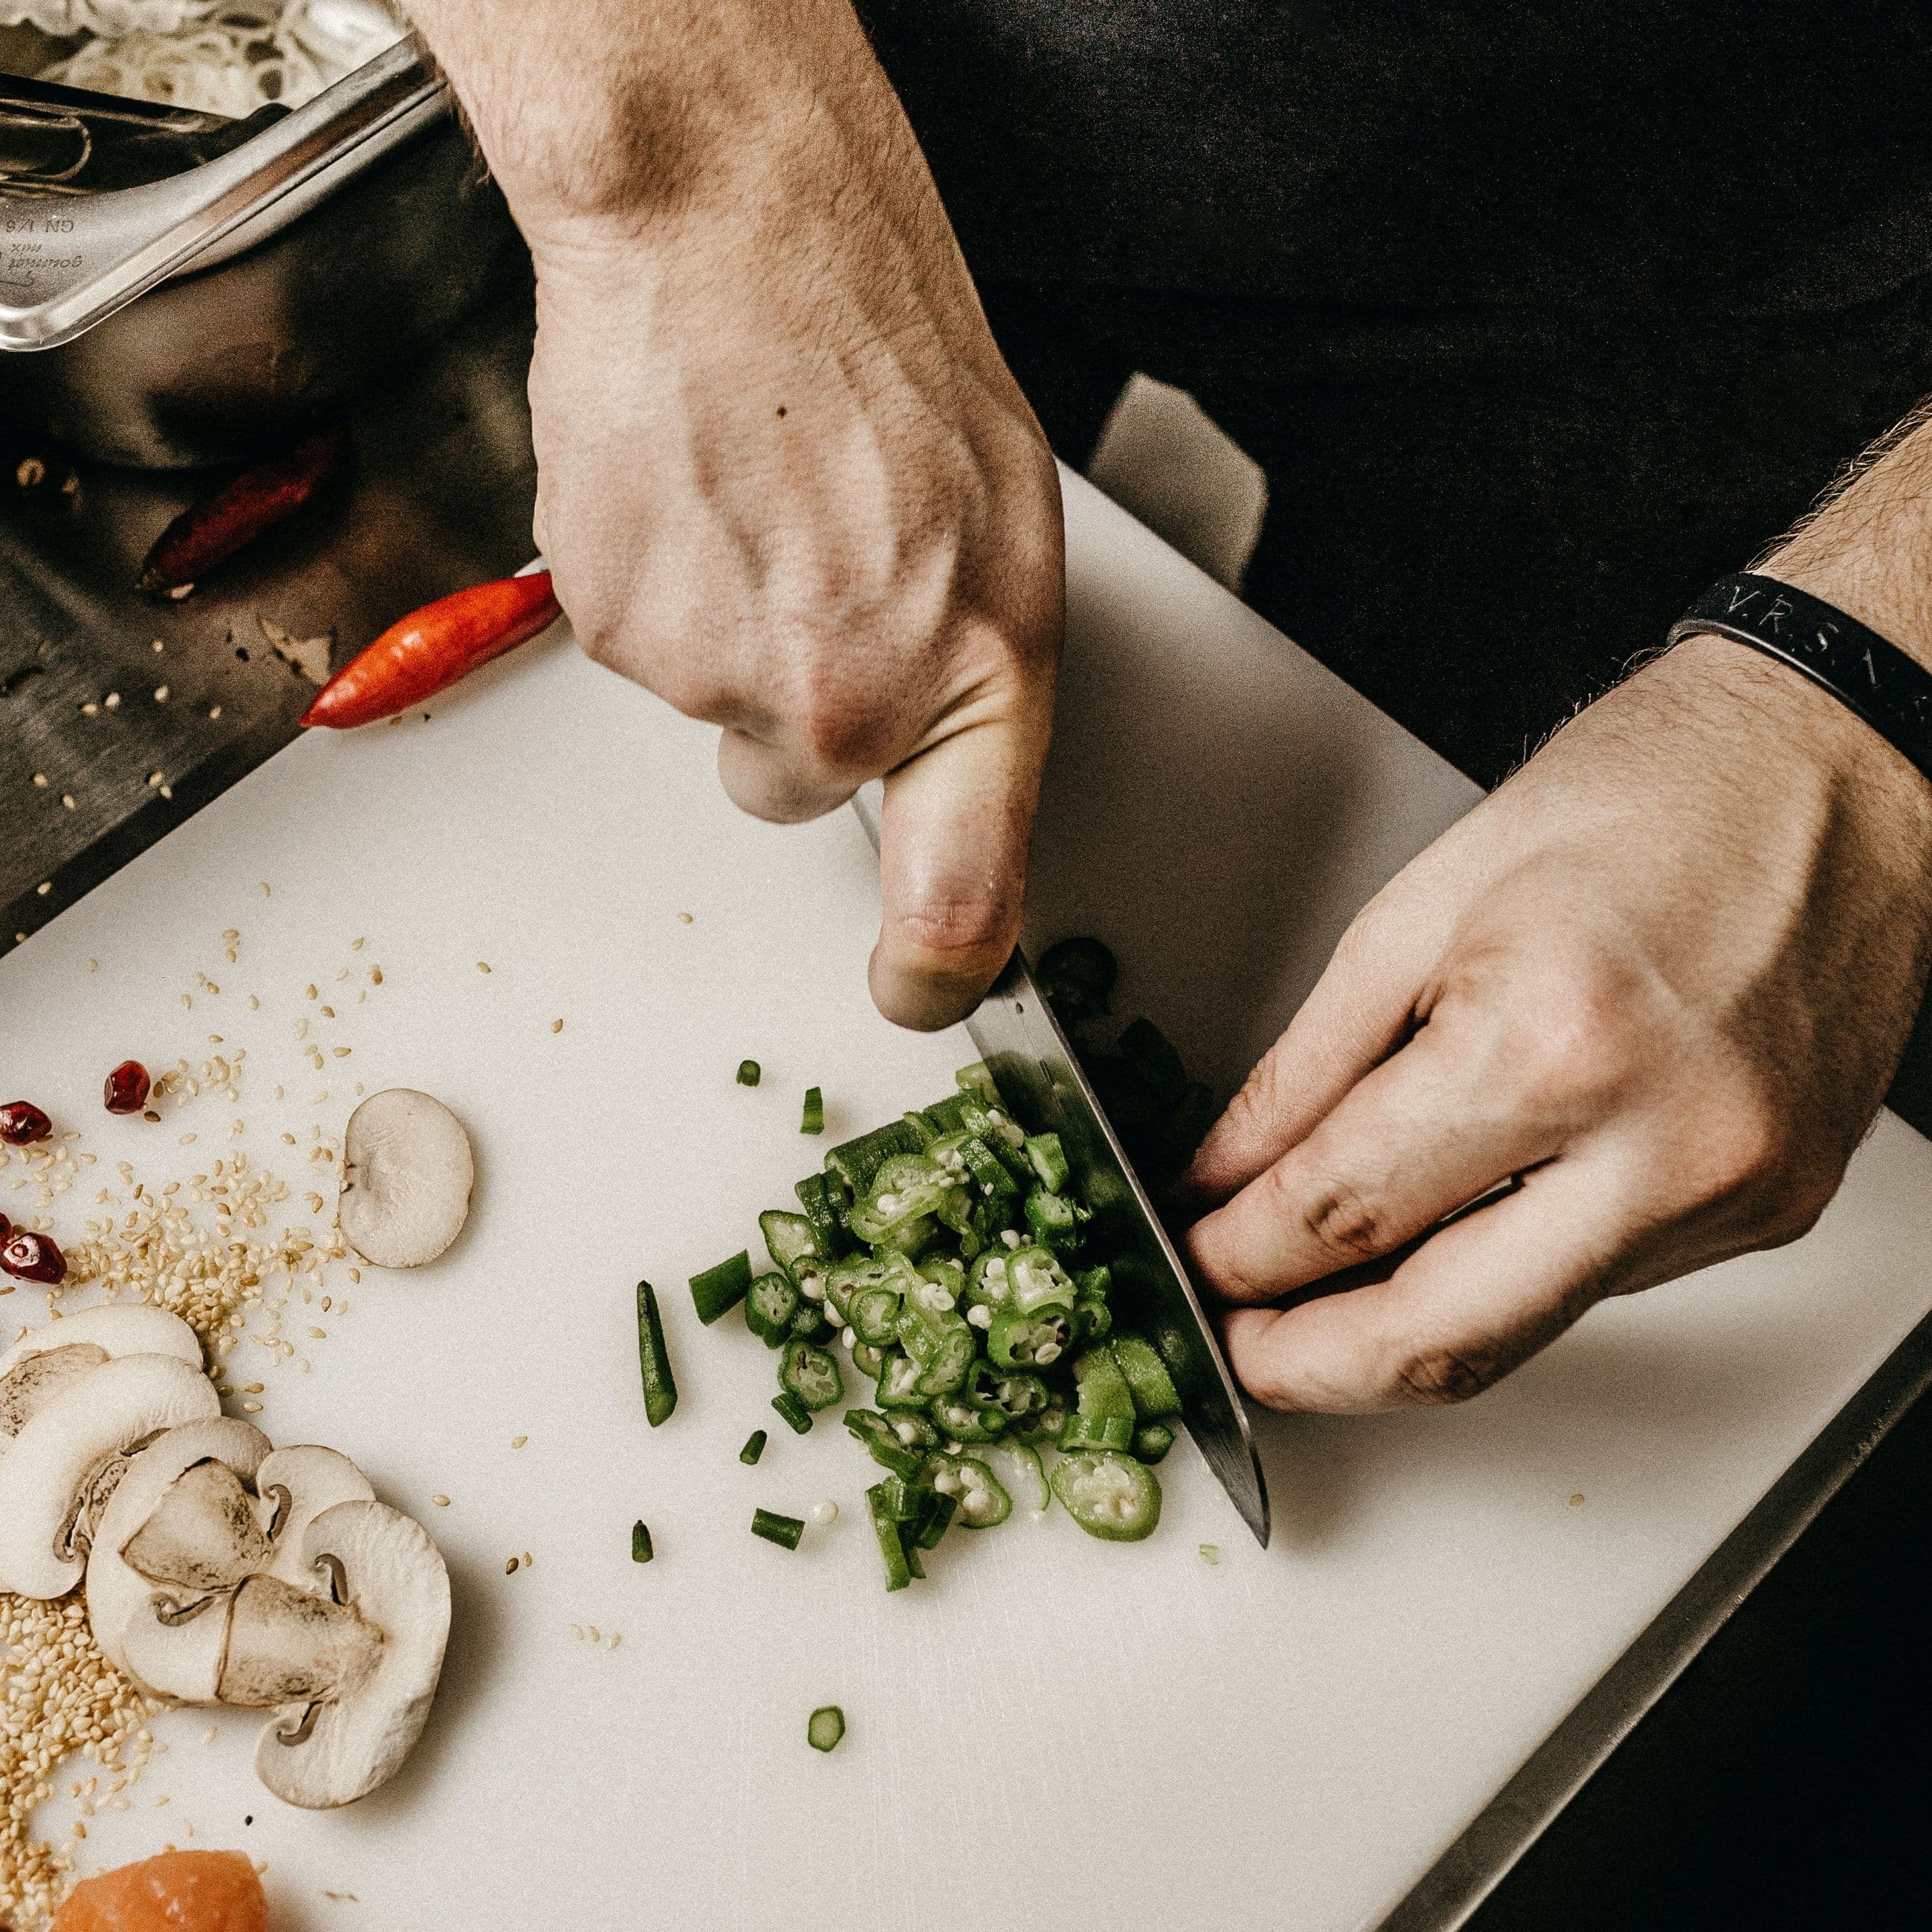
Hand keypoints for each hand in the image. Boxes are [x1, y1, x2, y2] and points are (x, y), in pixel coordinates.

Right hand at [411, 0, 1062, 1028]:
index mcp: (974, 681)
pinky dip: (664, 588)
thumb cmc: (882, 350)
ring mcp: (715, 677)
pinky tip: (697, 496)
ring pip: (717, 713)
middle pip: (798, 791)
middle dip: (803, 710)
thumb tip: (944, 789)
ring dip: (733, 635)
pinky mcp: (612, 631)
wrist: (732, 230)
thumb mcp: (1002, 534)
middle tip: (818, 577)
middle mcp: (845, 705)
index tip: (915, 991)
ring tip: (760, 504)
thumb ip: (971, 685)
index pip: (962, 906)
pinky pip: (643, 650)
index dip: (934, 975)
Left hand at [1182, 636, 1931, 1410]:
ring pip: (1521, 1333)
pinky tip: (1448, 1237)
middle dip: (1308, 1366)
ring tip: (1314, 1300)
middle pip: (1440, 1340)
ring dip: (1399, 1335)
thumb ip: (1305, 1067)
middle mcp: (1660, 1144)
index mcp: (1551, 1043)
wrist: (1836, 764)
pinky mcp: (1771, 1210)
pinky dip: (1501, 1277)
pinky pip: (1598, 1285)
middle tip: (1236, 1342)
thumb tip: (1226, 1174)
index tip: (1196, 1259)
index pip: (1345, 1213)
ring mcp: (1730, 1193)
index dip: (1239, 1257)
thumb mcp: (1419, 908)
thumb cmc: (1643, 794)